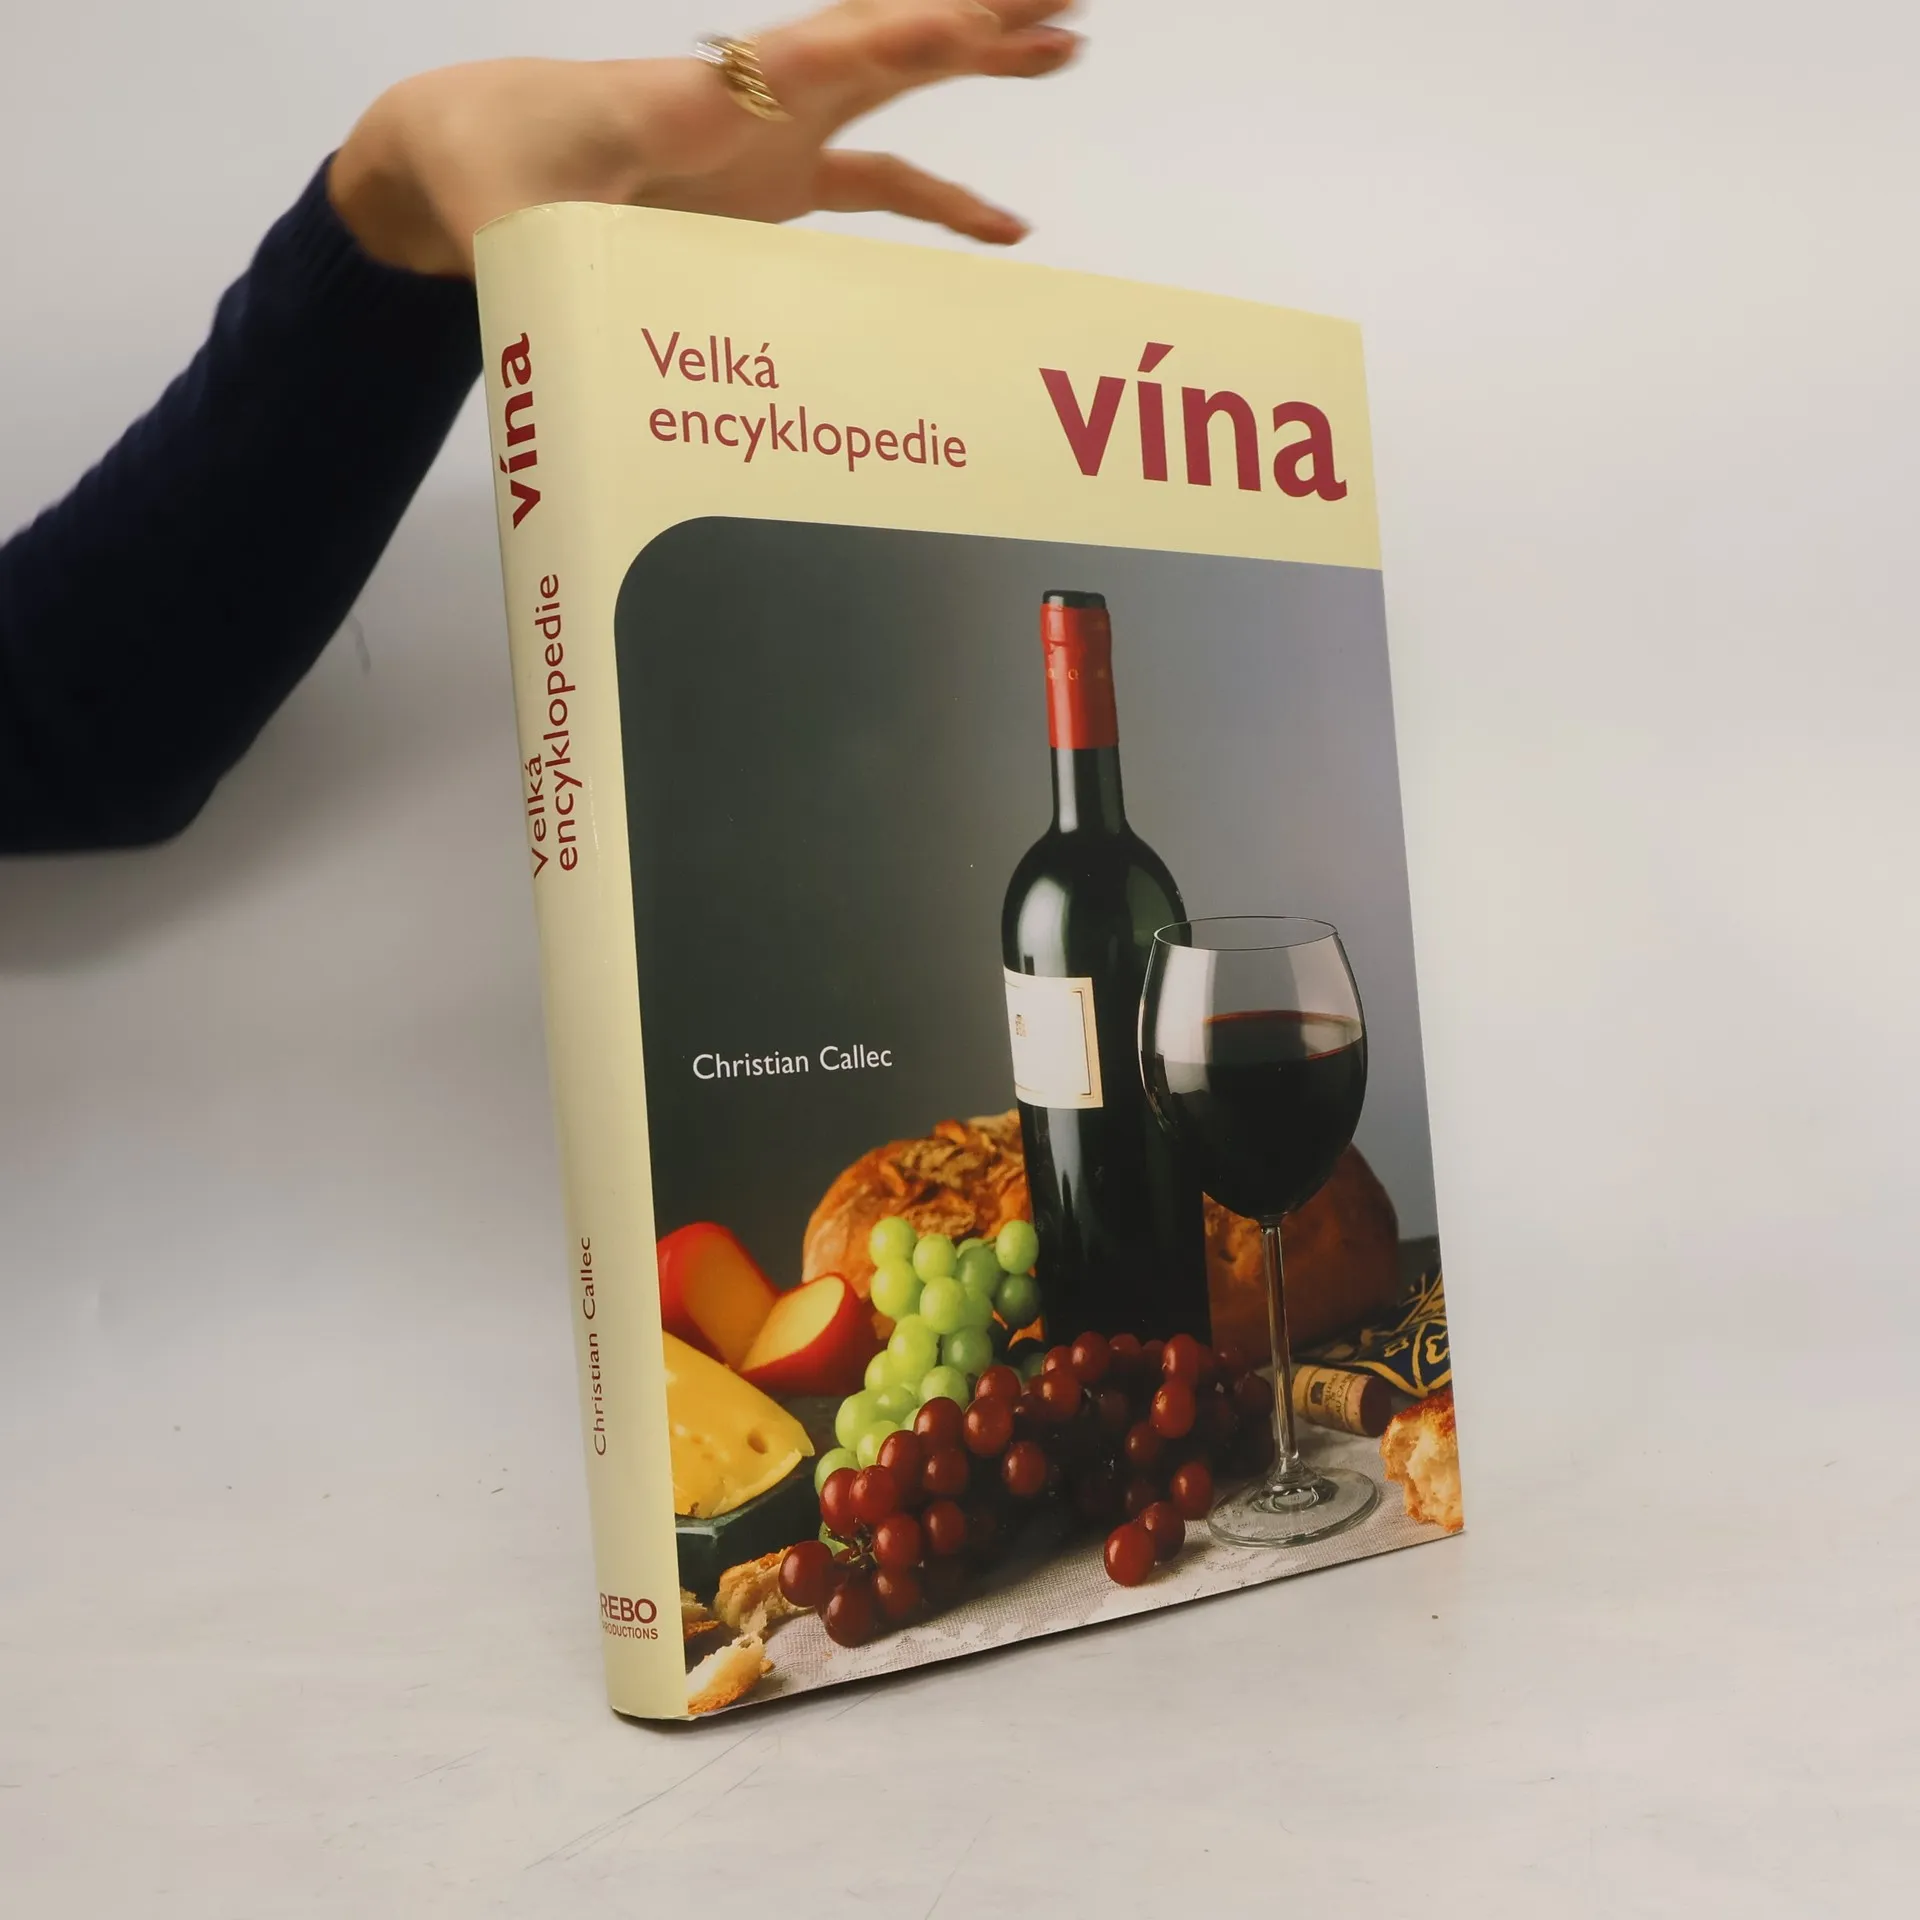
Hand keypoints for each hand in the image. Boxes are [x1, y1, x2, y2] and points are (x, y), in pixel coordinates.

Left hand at [329, 1, 1081, 276]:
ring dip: (976, 68)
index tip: (961, 23)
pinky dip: (942, 206)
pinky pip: (878, 190)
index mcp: (695, 98)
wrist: (471, 145)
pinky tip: (1004, 228)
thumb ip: (538, 252)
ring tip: (1066, 45)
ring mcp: (771, 140)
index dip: (890, 42)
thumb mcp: (505, 215)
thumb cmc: (486, 164)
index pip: (811, 59)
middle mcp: (750, 102)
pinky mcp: (774, 186)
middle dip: (972, 17)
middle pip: (880, 42)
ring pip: (895, 92)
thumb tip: (562, 310)